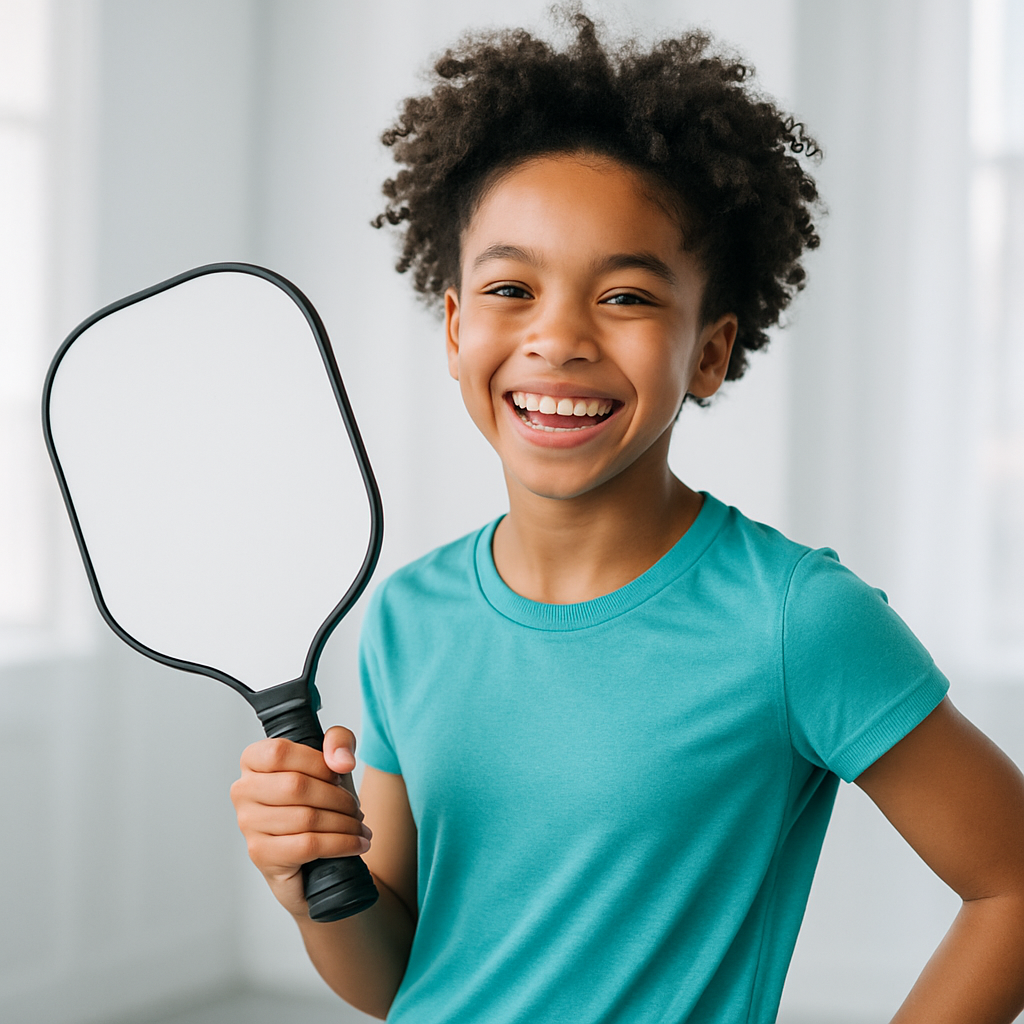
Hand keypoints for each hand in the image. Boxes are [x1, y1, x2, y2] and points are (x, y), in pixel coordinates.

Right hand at [230, 726, 372, 918]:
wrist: (309, 853)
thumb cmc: (316, 799)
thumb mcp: (330, 760)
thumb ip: (339, 741)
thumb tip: (343, 761)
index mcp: (253, 760)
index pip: (280, 752)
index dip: (317, 763)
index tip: (339, 775)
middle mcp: (243, 790)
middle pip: (296, 786)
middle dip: (338, 798)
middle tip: (355, 808)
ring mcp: (248, 823)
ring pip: (305, 818)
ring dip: (344, 823)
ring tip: (358, 827)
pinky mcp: (261, 853)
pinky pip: (307, 845)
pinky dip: (341, 844)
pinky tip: (356, 844)